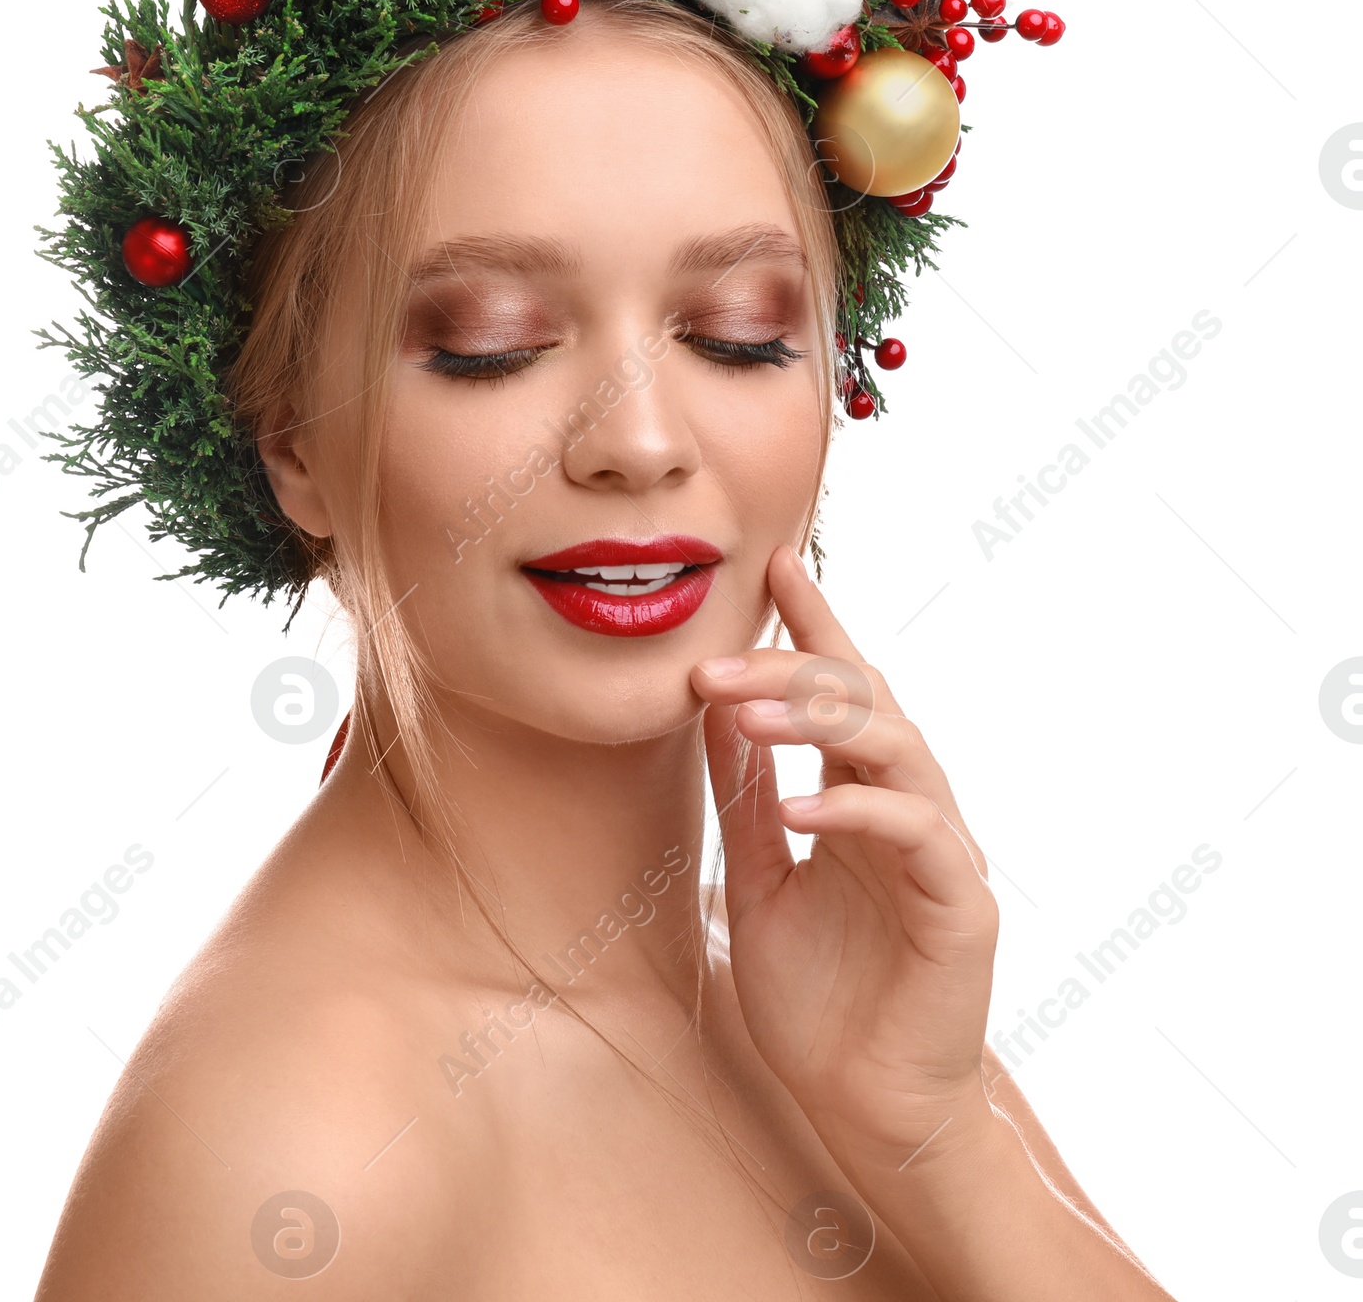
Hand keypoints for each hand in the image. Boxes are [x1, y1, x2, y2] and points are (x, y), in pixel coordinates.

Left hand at [692, 547, 999, 1164]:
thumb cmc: (818, 1002)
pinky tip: (794, 806)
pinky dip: (853, 807)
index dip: (813, 624)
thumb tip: (714, 713)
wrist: (865, 1110)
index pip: (843, 690)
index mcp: (861, 799)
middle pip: (865, 702)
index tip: (773, 562)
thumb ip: (744, 801)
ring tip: (742, 714)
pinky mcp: (961, 903)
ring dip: (818, 720)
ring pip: (897, 746)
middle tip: (711, 667)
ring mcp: (941, 851)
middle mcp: (908, 809)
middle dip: (788, 670)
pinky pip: (914, 830)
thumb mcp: (758, 882)